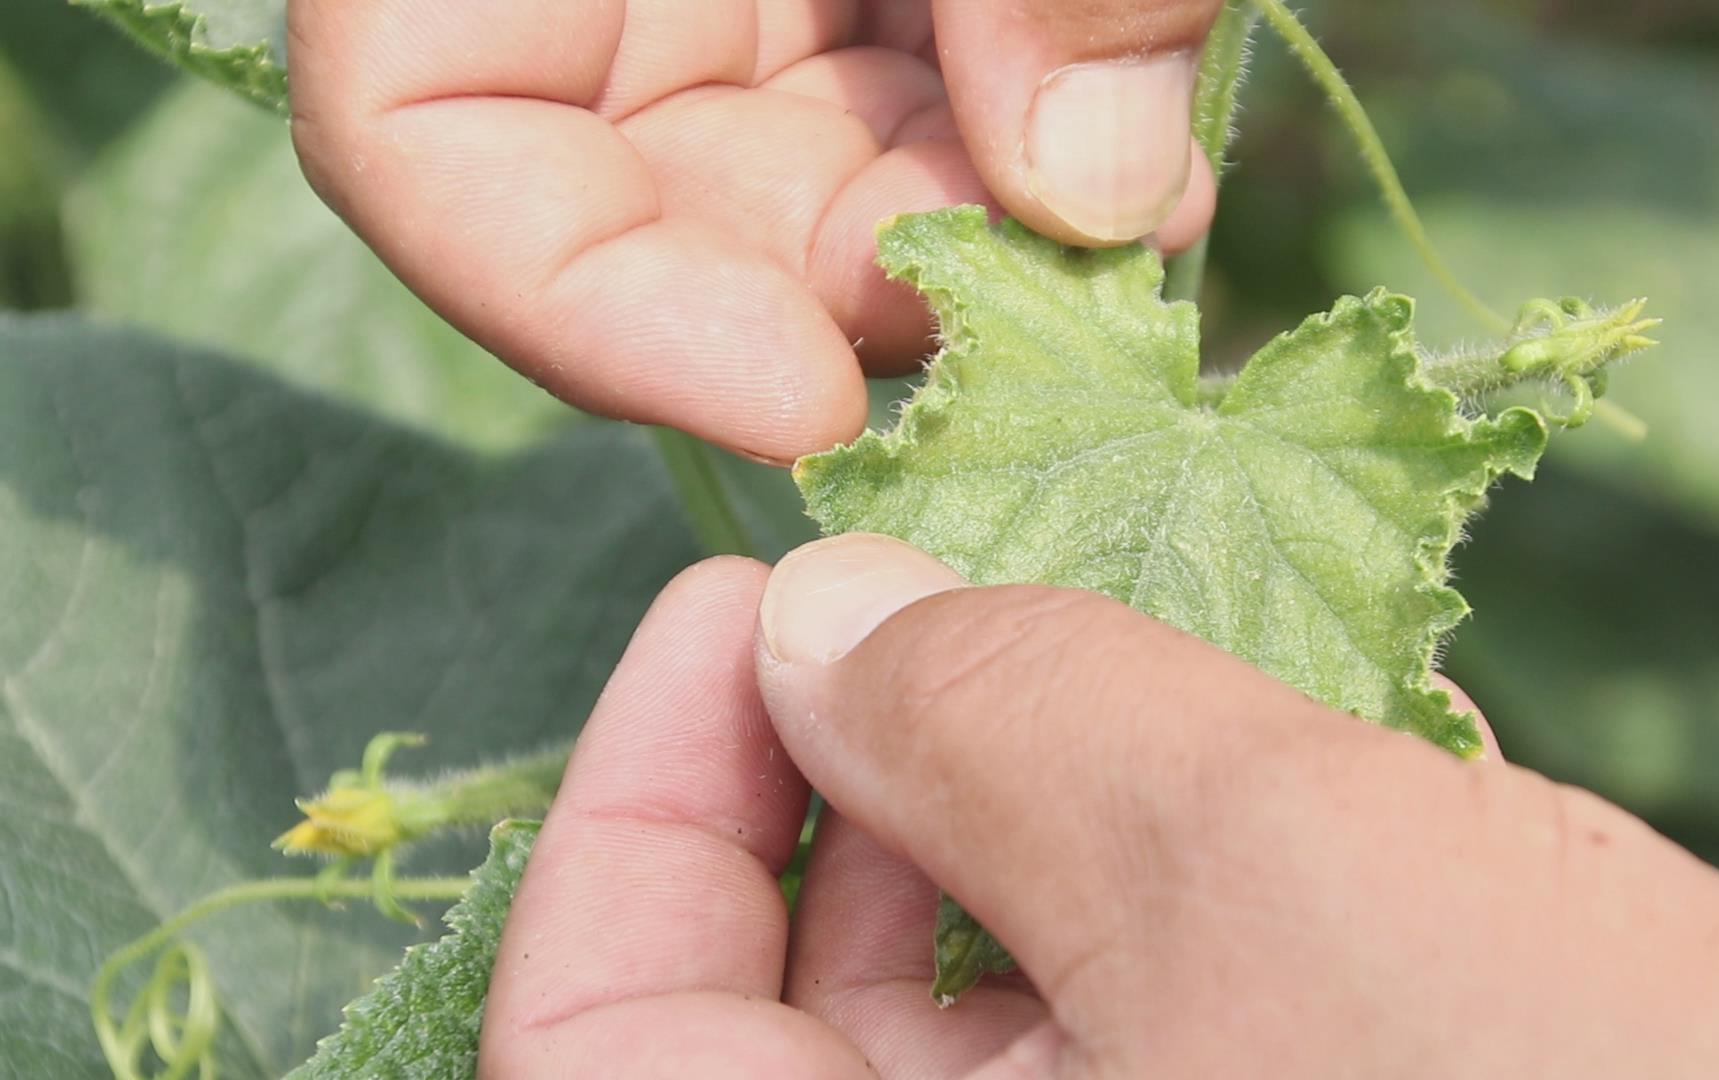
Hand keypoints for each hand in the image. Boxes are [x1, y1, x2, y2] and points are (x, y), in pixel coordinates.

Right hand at [286, 0, 1222, 462]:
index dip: (585, 305)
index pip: (415, 134)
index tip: (807, 396)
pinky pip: (901, 123)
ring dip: (971, 248)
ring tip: (1127, 221)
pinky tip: (1126, 166)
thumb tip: (1098, 189)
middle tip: (1049, 317)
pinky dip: (1014, 169)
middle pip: (653, 211)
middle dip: (859, 295)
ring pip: (801, 193)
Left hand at [480, 535, 1718, 1076]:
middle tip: (975, 585)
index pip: (601, 1043)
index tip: (742, 602)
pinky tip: (1261, 775)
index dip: (635, 805)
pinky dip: (1160, 885)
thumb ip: (1010, 723)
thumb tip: (812, 617)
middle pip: (788, 1012)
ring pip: (973, 1010)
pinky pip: (1130, 1030)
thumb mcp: (1269, 884)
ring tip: (1146, 663)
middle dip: (866, 773)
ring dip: (1036, 810)